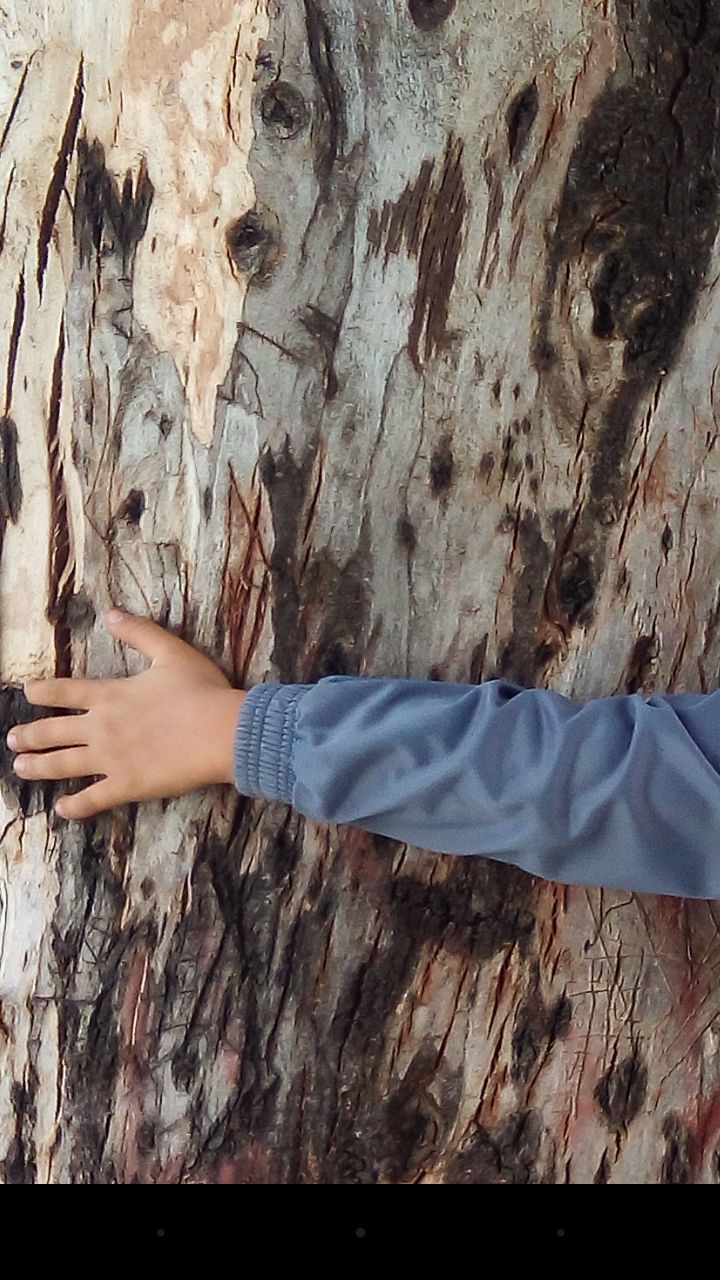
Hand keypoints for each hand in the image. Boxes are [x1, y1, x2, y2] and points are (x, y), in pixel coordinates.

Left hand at [5, 609, 246, 820]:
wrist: (221, 731)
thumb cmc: (201, 691)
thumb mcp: (171, 652)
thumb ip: (139, 633)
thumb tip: (111, 613)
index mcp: (110, 695)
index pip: (65, 691)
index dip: (42, 691)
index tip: (27, 692)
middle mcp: (101, 727)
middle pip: (54, 731)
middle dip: (30, 735)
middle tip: (13, 739)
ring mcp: (110, 759)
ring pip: (62, 764)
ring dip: (38, 766)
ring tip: (20, 767)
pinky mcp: (126, 786)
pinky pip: (92, 799)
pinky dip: (73, 806)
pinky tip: (61, 809)